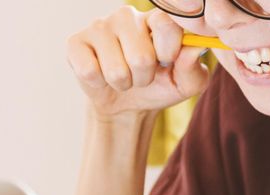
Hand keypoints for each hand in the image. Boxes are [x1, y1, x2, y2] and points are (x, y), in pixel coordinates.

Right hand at [66, 6, 210, 119]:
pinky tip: (101, 75)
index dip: (168, 51)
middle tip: (142, 75)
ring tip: (124, 77)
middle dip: (144, 77)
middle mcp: (127, 16)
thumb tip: (193, 49)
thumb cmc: (160, 86)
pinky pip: (89, 71)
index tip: (167, 62)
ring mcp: (99, 26)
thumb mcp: (185, 83)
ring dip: (123, 83)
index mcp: (157, 19)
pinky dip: (100, 83)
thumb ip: (193, 68)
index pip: (166, 24)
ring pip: (116, 69)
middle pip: (141, 57)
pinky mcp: (76, 42)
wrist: (127, 104)